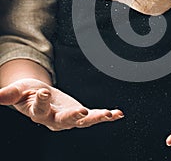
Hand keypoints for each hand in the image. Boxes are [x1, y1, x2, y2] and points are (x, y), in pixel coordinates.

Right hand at [0, 78, 123, 130]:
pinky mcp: (80, 114)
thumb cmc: (28, 93)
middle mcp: (54, 120)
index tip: (43, 90)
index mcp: (37, 113)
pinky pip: (94, 116)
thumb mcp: (18, 91)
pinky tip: (118, 113)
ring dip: (96, 117)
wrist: (40, 96)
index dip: (41, 100)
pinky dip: (106, 115)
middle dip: (73, 116)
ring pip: (83, 121)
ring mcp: (69, 118)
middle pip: (64, 121)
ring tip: (108, 114)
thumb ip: (9, 94)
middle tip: (82, 111)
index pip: (39, 109)